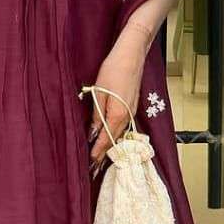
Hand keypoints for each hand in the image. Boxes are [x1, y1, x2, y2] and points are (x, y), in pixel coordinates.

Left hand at [87, 43, 144, 174]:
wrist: (131, 55)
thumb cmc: (113, 70)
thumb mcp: (99, 92)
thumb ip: (97, 114)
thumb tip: (93, 132)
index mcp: (117, 115)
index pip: (106, 140)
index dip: (98, 152)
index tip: (90, 164)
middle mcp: (127, 116)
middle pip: (114, 140)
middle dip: (104, 154)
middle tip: (94, 168)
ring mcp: (131, 111)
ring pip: (119, 134)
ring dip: (110, 145)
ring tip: (100, 157)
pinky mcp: (132, 106)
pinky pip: (123, 126)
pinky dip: (115, 134)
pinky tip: (110, 137)